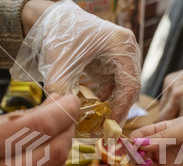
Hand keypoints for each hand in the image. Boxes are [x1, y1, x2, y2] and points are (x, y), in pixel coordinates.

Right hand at [0, 94, 79, 165]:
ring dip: (62, 149)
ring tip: (55, 133)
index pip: (37, 128)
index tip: (71, 100)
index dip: (63, 111)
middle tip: (66, 115)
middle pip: (55, 154)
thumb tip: (48, 113)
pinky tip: (39, 156)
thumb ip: (8, 124)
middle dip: (68, 129)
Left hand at [12, 0, 140, 125]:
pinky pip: (115, 83)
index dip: (122, 108)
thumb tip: (68, 119)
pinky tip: (95, 106)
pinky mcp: (113, 60)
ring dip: (113, 104)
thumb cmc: (59, 34)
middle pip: (130, 87)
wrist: (53, 19)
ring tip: (100, 121)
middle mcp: (127, 49)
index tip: (110, 125)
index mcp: (121, 45)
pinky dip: (106, 96)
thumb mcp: (61, 64)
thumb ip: (64, 90)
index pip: (130, 84)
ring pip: (124, 87)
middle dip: (118, 108)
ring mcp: (121, 55)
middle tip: (106, 129)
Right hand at [129, 114, 182, 165]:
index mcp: (161, 133)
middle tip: (140, 156)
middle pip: (137, 156)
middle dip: (133, 157)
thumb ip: (161, 137)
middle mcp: (161, 149)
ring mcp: (168, 165)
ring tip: (149, 164)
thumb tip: (137, 143)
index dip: (129, 142)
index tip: (125, 146)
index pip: (137, 138)